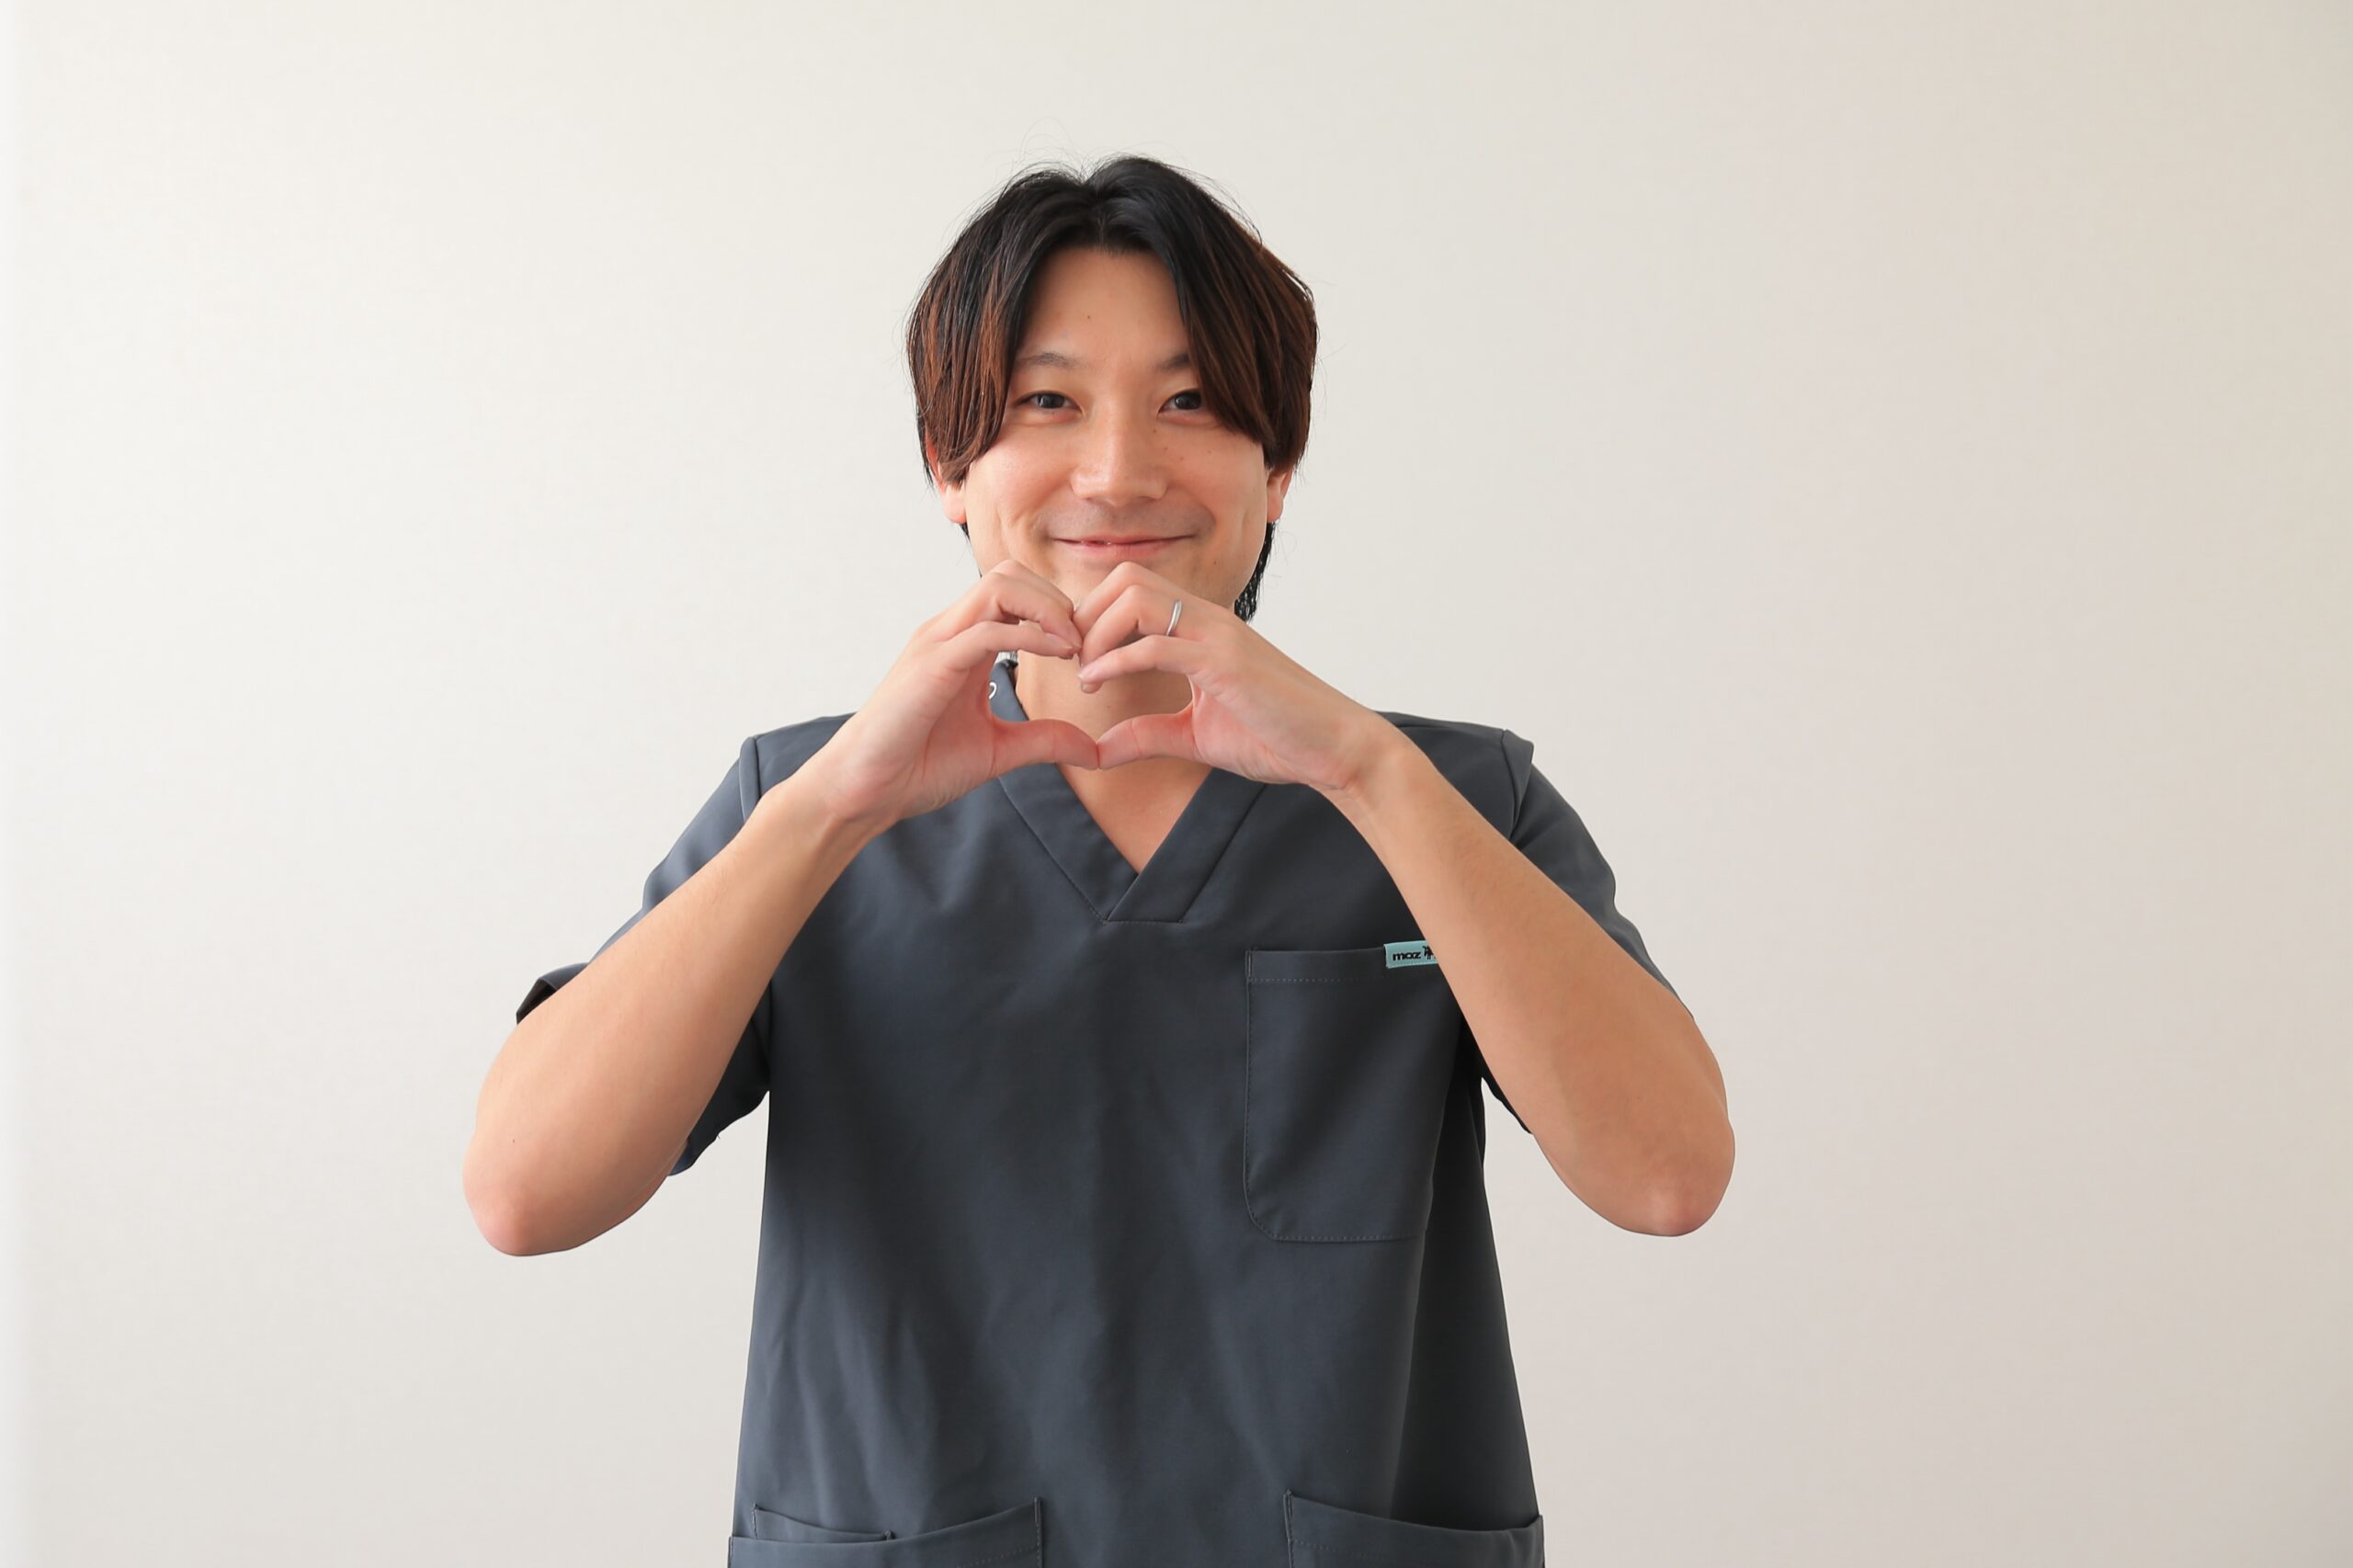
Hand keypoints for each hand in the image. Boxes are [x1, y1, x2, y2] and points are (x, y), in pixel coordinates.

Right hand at [804, 559, 1099, 830]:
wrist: (864, 790)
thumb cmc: (918, 766)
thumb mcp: (998, 751)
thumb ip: (1043, 740)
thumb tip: (1092, 750)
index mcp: (964, 644)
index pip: (1016, 592)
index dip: (1059, 612)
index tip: (1086, 652)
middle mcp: (950, 632)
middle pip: (1011, 574)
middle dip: (1058, 599)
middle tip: (1085, 645)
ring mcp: (938, 643)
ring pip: (999, 585)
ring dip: (1047, 608)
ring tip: (1073, 647)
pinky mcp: (932, 665)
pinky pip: (986, 630)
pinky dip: (1030, 635)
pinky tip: (1058, 656)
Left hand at [1068, 560, 1395, 796]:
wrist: (1336, 748)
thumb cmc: (1276, 736)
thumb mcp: (1195, 736)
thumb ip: (1146, 735)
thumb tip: (1096, 750)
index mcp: (1202, 627)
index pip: (1132, 588)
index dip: (1093, 617)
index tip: (1078, 662)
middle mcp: (1208, 620)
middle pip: (1126, 578)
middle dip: (1086, 615)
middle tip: (1073, 662)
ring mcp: (1218, 636)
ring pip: (1136, 597)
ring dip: (1096, 633)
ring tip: (1084, 675)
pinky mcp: (1225, 663)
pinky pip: (1156, 645)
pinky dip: (1115, 661)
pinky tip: (1097, 686)